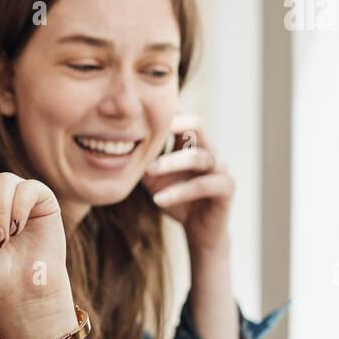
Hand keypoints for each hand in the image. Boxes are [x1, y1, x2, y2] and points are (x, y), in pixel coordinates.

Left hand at [143, 112, 231, 255]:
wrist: (198, 230)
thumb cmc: (174, 198)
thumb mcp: (152, 177)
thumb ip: (140, 159)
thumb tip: (112, 145)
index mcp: (190, 143)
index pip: (180, 118)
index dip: (164, 111)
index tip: (140, 107)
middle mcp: (208, 149)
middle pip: (197, 124)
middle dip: (175, 122)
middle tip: (149, 128)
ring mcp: (219, 167)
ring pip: (198, 156)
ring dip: (171, 162)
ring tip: (149, 170)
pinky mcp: (226, 187)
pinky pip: (203, 185)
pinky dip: (179, 191)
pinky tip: (158, 200)